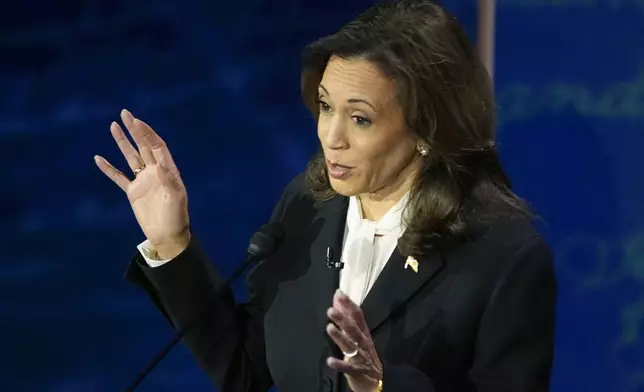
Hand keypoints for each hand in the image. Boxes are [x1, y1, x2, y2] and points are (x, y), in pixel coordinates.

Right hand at [94, 109, 189, 258]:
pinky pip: (119, 178)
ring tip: (113, 125)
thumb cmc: (176, 218)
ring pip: (131, 157)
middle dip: (135, 130)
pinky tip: (98, 158)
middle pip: (143, 146)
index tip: (136, 122)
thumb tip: (160, 167)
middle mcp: (155, 172)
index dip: (147, 134)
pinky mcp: (134, 193)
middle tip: (125, 113)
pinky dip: (109, 169)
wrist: (167, 236)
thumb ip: (168, 182)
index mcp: (168, 170)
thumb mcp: (176, 199)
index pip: (156, 146)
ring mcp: (143, 181)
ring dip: (123, 142)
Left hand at [326, 290, 382, 391]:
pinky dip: (340, 364)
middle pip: (354, 329)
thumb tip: (337, 297)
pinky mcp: (358, 371)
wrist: (374, 380)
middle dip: (343, 319)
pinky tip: (330, 360)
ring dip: (340, 337)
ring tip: (329, 328)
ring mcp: (361, 357)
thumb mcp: (356, 335)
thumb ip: (347, 316)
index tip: (339, 294)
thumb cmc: (363, 353)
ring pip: (351, 346)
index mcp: (363, 333)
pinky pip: (348, 368)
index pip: (358, 316)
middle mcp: (363, 343)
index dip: (349, 305)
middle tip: (330, 311)